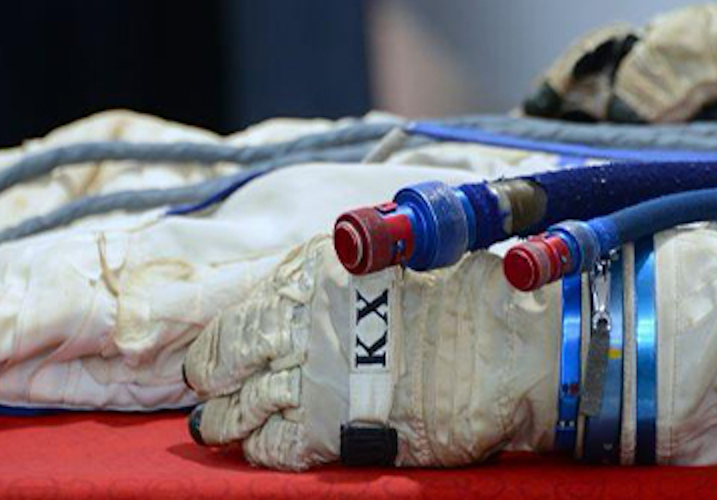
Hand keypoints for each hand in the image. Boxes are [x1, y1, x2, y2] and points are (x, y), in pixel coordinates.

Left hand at [182, 236, 558, 469]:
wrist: (506, 347)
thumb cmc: (462, 300)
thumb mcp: (384, 268)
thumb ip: (331, 291)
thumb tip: (296, 312)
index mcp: (310, 276)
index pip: (239, 315)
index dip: (221, 340)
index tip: (217, 354)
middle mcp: (299, 322)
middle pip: (227, 357)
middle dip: (212, 377)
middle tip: (210, 388)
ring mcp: (310, 377)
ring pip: (240, 406)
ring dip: (225, 420)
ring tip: (219, 426)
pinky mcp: (331, 427)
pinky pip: (275, 445)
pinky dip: (262, 448)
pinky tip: (262, 447)